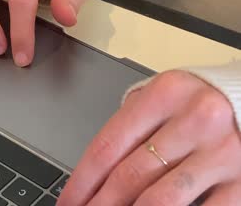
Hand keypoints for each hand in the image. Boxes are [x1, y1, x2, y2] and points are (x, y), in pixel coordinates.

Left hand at [58, 70, 240, 205]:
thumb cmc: (196, 102)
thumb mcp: (159, 100)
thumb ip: (130, 129)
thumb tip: (92, 175)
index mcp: (164, 94)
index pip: (107, 147)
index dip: (81, 181)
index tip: (67, 201)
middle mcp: (195, 119)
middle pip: (129, 175)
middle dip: (99, 204)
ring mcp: (222, 152)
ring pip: (160, 199)